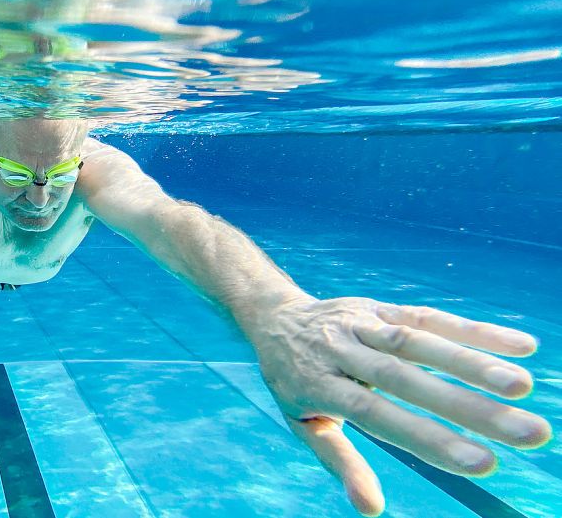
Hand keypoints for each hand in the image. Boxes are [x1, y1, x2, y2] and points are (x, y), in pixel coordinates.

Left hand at [244, 296, 552, 516]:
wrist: (275, 318)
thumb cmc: (294, 383)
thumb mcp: (303, 423)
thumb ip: (339, 460)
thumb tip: (370, 508)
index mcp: (319, 384)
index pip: (377, 413)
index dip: (428, 437)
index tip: (482, 464)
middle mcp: (341, 350)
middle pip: (404, 377)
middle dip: (467, 406)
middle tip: (528, 433)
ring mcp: (361, 323)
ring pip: (418, 340)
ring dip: (474, 361)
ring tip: (523, 387)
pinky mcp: (381, 306)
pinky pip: (429, 316)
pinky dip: (474, 330)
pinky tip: (522, 345)